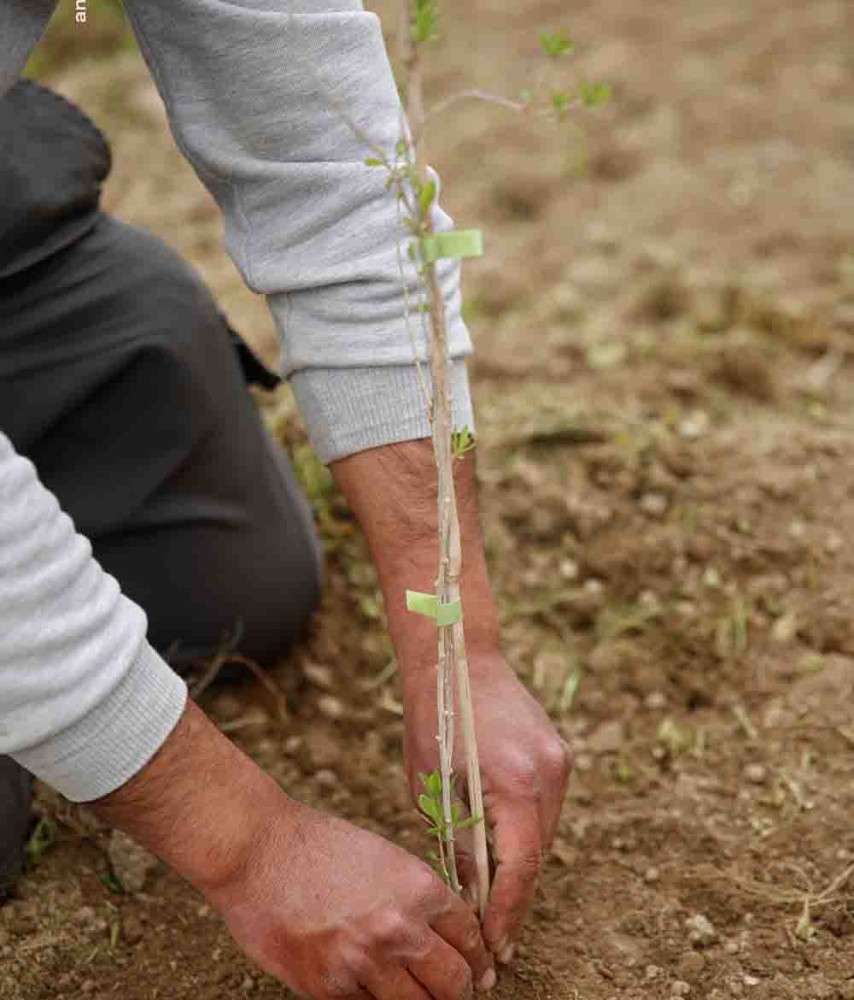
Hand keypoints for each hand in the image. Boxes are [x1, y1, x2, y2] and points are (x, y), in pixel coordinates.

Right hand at [210, 800, 495, 998]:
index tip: (480, 969)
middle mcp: (399, 929)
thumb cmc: (318, 845)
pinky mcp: (328, 988)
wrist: (258, 849)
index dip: (478, 957)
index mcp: (419, 889)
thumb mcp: (384, 858)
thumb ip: (415, 896)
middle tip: (461, 992)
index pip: (470, 937)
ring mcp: (363, 963)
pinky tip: (375, 992)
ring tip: (420, 996)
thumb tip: (441, 934)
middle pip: (454, 983)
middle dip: (461, 990)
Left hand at [402, 652, 571, 961]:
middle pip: (538, 856)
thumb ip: (456, 837)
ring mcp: (559, 761)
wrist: (460, 655)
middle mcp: (548, 773)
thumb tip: (469, 891)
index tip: (495, 948)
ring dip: (522, 868)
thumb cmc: (434, 716)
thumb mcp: (431, 784)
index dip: (507, 913)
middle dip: (516, 899)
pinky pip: (546, 809)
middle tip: (491, 940)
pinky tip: (505, 856)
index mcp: (514, 780)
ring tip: (495, 906)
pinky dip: (527, 836)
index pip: (520, 867)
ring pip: (545, 835)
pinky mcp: (558, 754)